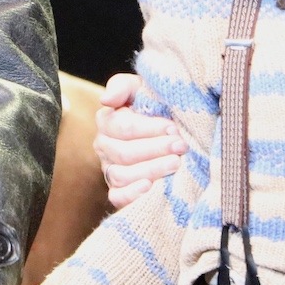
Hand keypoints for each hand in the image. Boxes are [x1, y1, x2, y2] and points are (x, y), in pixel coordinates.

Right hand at [93, 72, 187, 208]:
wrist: (169, 128)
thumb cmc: (155, 105)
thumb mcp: (140, 88)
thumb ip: (122, 86)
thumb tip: (105, 100)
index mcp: (106, 121)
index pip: (123, 127)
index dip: (149, 128)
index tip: (173, 128)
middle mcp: (103, 146)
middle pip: (124, 152)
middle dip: (155, 149)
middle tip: (181, 147)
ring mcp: (109, 170)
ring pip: (122, 175)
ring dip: (151, 169)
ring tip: (176, 163)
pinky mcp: (118, 191)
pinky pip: (117, 197)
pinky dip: (132, 194)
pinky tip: (150, 187)